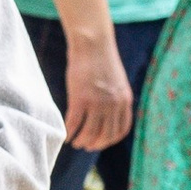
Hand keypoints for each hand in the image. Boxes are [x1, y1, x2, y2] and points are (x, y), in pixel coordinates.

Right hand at [61, 33, 134, 152]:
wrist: (93, 43)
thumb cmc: (101, 60)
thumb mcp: (117, 81)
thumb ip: (115, 98)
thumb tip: (108, 113)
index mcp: (124, 101)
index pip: (120, 130)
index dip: (109, 141)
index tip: (100, 143)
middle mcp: (113, 104)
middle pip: (105, 135)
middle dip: (94, 144)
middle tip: (85, 146)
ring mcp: (97, 102)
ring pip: (89, 133)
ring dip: (81, 141)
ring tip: (75, 142)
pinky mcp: (80, 98)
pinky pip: (74, 123)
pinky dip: (69, 132)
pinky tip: (66, 134)